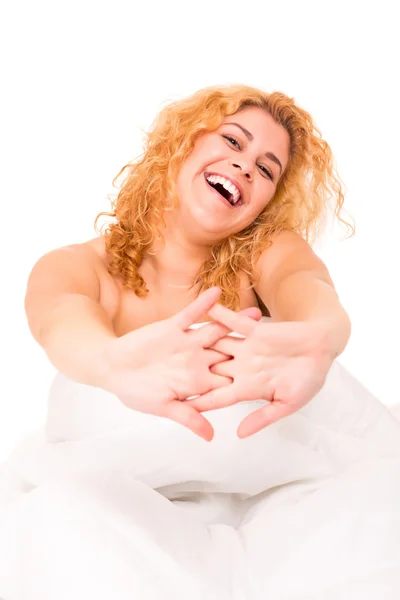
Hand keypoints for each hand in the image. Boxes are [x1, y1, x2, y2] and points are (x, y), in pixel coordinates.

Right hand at [101, 287, 261, 440]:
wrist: (113, 368)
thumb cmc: (135, 392)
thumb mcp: (162, 407)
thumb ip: (187, 417)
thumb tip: (211, 437)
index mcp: (198, 382)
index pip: (228, 381)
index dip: (250, 379)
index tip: (274, 378)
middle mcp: (197, 360)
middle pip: (230, 352)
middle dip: (251, 347)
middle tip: (277, 341)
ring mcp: (187, 342)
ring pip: (216, 330)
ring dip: (234, 320)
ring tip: (256, 312)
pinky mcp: (174, 327)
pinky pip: (193, 313)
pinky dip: (205, 304)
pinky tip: (218, 292)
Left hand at [187, 303, 333, 437]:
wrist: (323, 349)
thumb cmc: (310, 379)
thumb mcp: (288, 404)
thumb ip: (263, 417)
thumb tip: (240, 435)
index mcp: (248, 388)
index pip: (217, 397)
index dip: (198, 401)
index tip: (177, 407)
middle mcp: (242, 368)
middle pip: (210, 371)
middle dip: (188, 372)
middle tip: (163, 374)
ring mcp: (247, 348)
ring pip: (216, 345)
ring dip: (197, 343)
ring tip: (173, 340)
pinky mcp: (254, 330)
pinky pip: (232, 322)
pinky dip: (219, 315)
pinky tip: (202, 308)